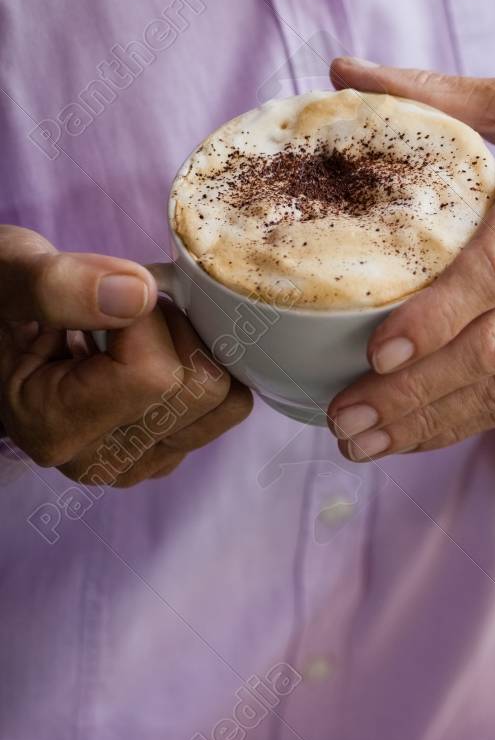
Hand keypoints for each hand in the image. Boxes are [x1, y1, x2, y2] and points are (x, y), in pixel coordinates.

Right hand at [0, 226, 251, 486]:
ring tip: (136, 333)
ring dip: (195, 347)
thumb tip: (136, 295)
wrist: (2, 328)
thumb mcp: (8, 276)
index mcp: (55, 429)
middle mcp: (103, 461)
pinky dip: (203, 366)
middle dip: (176, 329)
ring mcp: (141, 462)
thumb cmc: (4, 300)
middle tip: (124, 311)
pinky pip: (226, 405)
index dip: (147, 318)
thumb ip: (58, 287)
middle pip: (201, 388)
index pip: (153, 375)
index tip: (108, 298)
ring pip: (225, 398)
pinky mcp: (170, 450)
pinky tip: (152, 353)